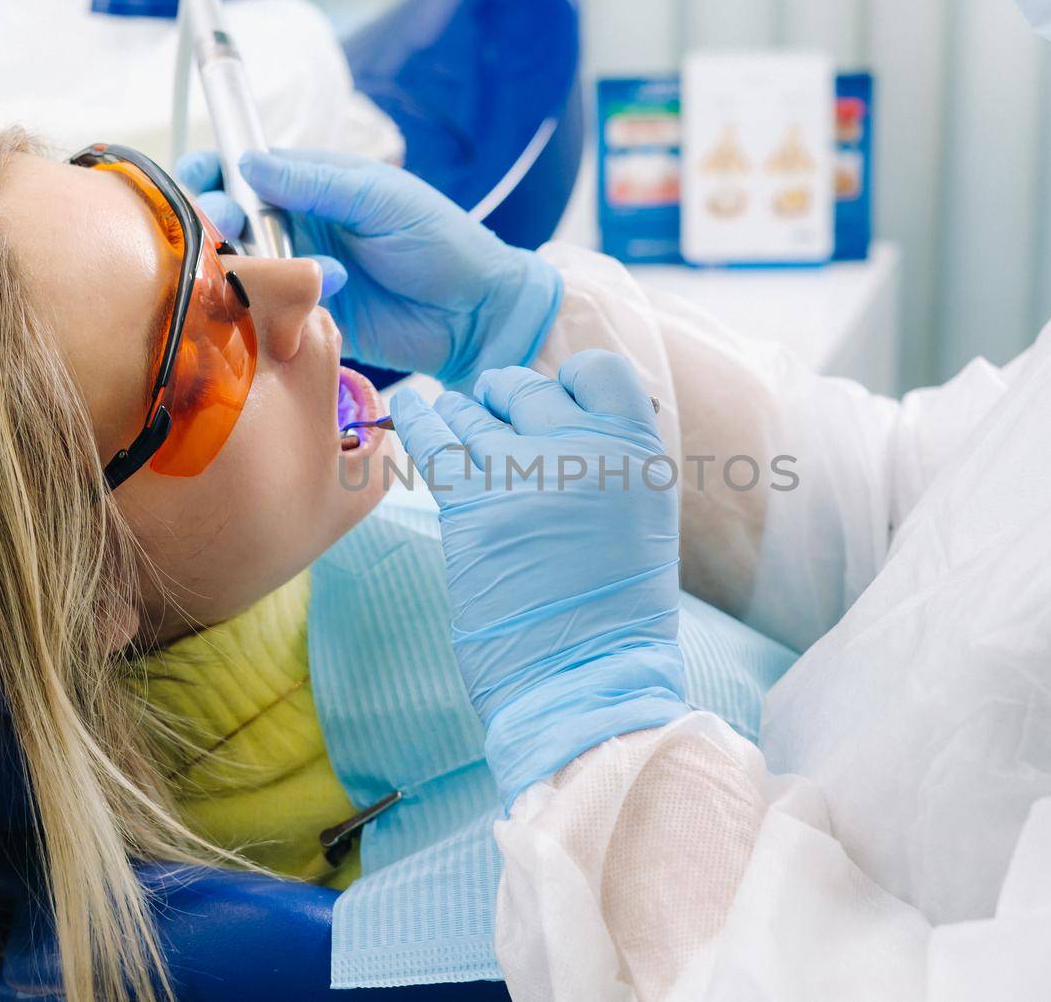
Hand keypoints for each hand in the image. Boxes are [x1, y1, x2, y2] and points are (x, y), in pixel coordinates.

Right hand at [177, 149, 562, 390]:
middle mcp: (297, 226)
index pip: (241, 168)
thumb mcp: (381, 199)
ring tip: (275, 271)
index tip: (202, 177)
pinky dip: (267, 309)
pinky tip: (300, 307)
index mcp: (312, 184)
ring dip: (243, 268)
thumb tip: (249, 162)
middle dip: (213, 220)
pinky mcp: (305, 318)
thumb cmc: (441, 242)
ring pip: (238, 267)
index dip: (211, 171)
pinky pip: (265, 313)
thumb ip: (316, 183)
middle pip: (225, 219)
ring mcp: (297, 273)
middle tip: (229, 229)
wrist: (477, 314)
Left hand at [391, 350, 689, 805]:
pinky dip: (419, 418)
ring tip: (450, 415)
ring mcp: (528, 475)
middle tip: (494, 418)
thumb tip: (556, 416)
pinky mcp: (473, 508)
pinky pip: (435, 439)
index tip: (551, 399)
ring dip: (460, 414)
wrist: (587, 680)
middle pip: (529, 389)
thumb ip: (610, 462)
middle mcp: (588, 452)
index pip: (598, 370)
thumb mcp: (639, 520)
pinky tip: (410, 407)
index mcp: (640, 453)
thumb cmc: (613, 613)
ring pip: (476, 411)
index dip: (567, 380)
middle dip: (505, 399)